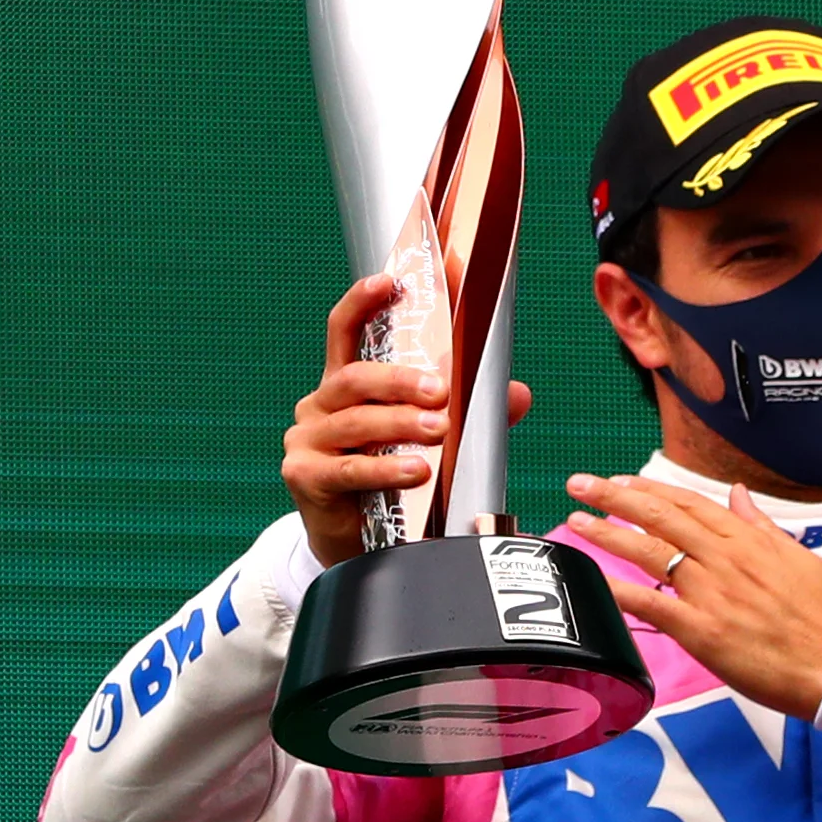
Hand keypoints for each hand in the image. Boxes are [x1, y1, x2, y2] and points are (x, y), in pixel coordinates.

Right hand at [285, 267, 530, 568]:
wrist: (354, 541)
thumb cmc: (389, 479)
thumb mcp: (426, 440)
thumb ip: (469, 414)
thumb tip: (517, 394)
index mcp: (345, 384)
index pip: (345, 331)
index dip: (362, 302)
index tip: (388, 281)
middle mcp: (320, 404)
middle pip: (356, 376)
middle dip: (401, 379)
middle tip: (441, 390)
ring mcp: (308, 439)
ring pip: (356, 421)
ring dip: (400, 423)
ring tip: (437, 430)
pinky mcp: (304, 476)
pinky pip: (349, 468)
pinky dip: (384, 469)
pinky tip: (415, 472)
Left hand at [564, 474, 821, 722]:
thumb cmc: (821, 617)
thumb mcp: (799, 557)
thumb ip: (761, 525)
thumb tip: (737, 494)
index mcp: (747, 539)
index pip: (688, 504)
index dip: (650, 489)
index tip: (620, 480)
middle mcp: (724, 558)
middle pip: (660, 519)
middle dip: (615, 497)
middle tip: (580, 485)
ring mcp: (711, 593)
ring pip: (649, 554)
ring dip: (608, 535)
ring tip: (576, 521)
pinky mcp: (702, 631)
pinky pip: (652, 605)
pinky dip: (620, 591)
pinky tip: (594, 580)